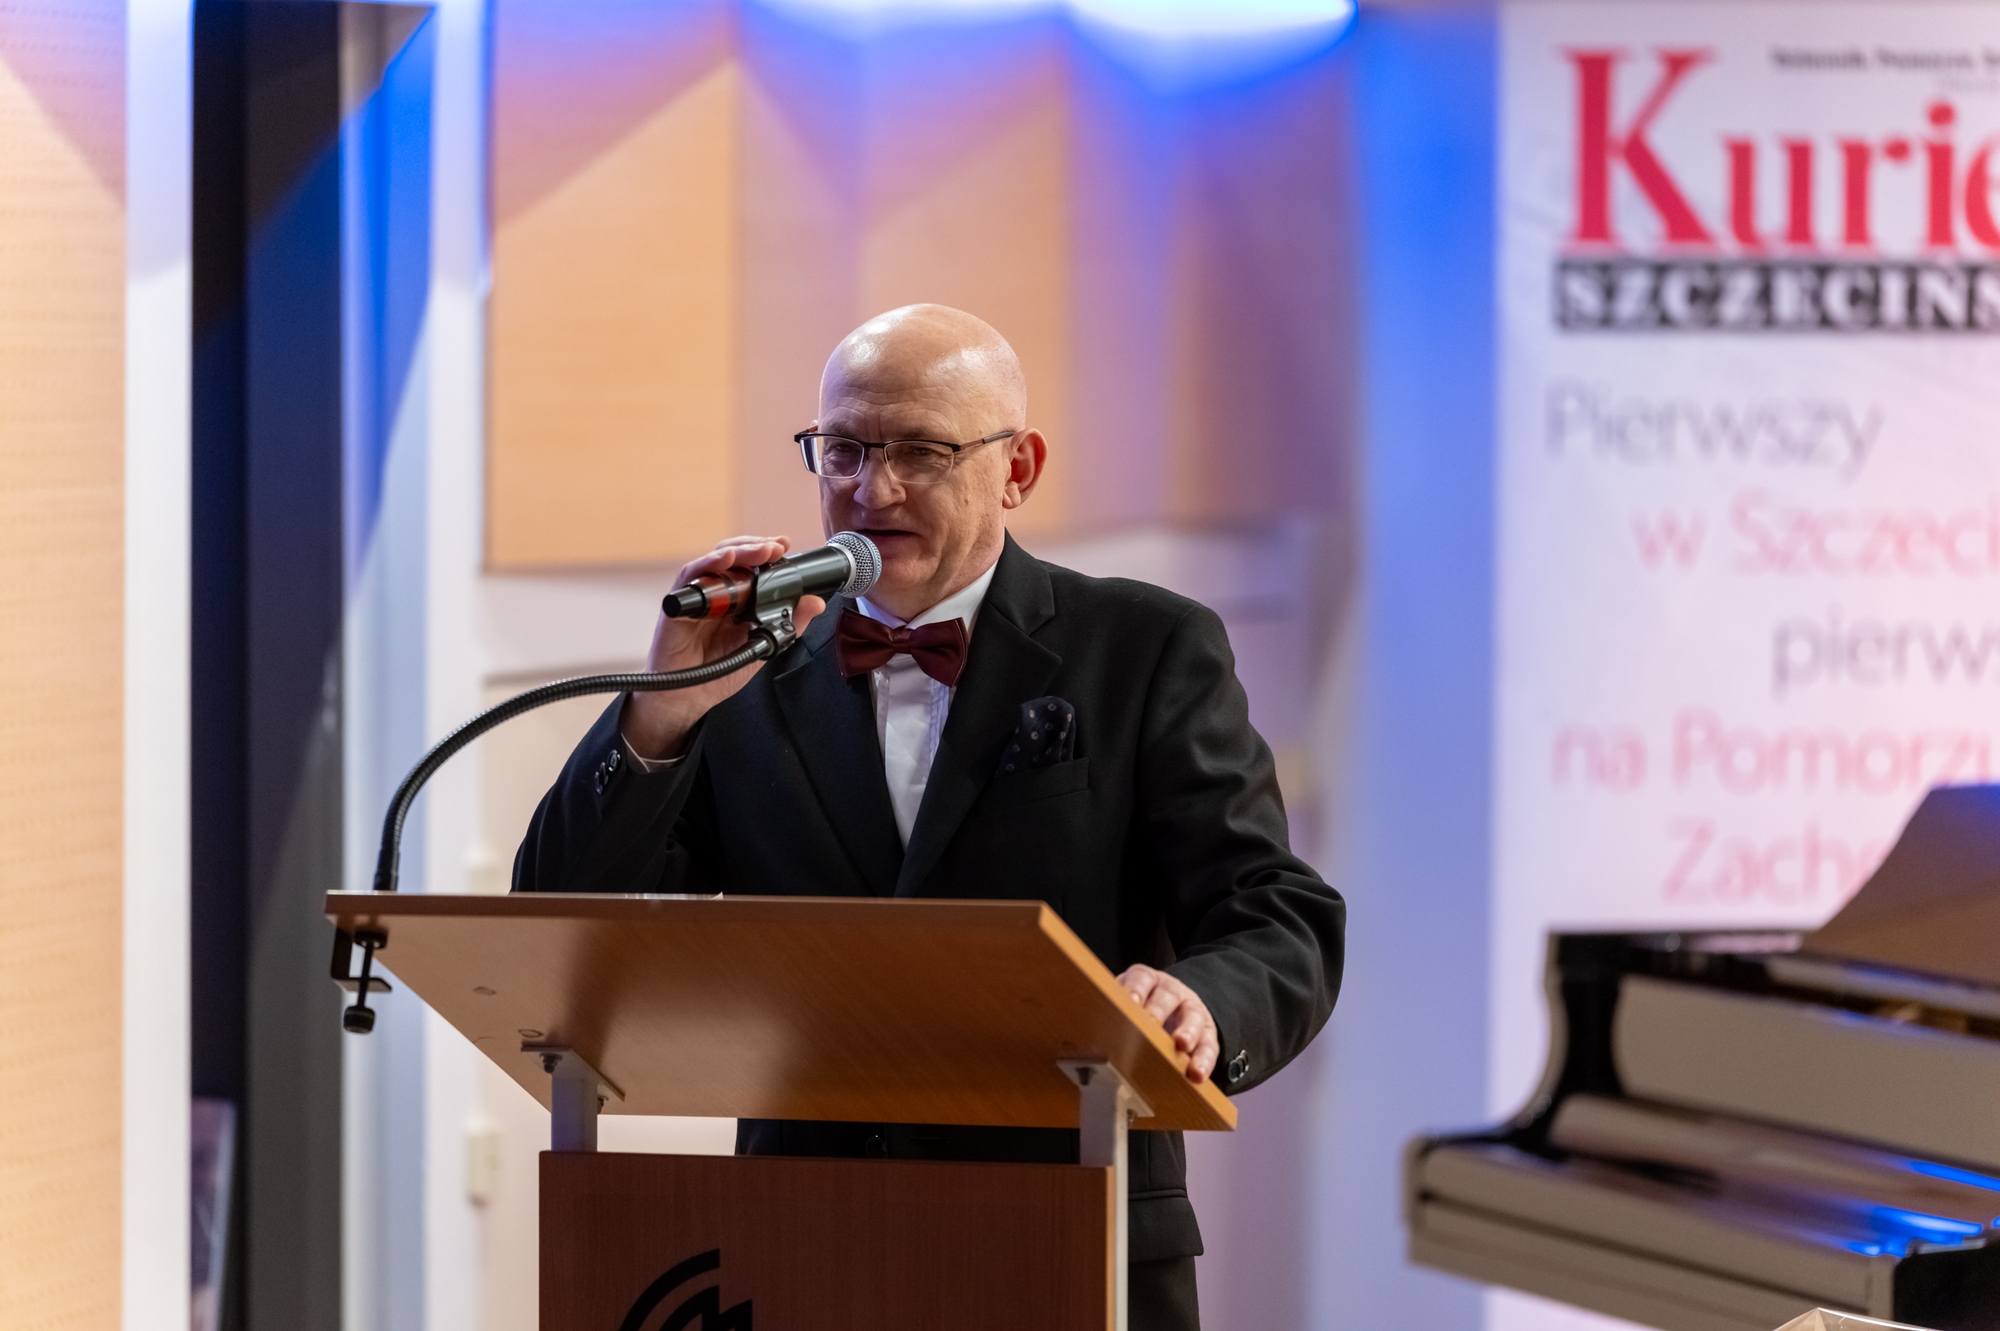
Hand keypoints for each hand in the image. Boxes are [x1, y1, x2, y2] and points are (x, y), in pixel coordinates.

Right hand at [621, 535, 826, 759]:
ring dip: (738, 551)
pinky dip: (707, 565)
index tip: (785, 545)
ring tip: (760, 551)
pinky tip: (725, 560)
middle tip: (777, 547)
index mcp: (736, 599)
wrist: (688, 699)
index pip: (750, 565)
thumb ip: (789, 625)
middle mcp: (715, 593)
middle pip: (733, 556)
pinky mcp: (677, 606)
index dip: (766, 552)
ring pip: (714, 560)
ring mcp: (696, 597)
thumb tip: (815, 603)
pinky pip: (690, 578)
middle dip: (756, 547)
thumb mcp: (763, 646)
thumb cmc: (719, 672)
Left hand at [1117, 964, 1218, 1083]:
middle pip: (1168, 996)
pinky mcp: (1207, 1035)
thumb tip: (1081, 1030)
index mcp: (1148, 982)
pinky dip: (1203, 1060)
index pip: (1142, 978)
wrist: (1178, 1008)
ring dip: (1188, 1032)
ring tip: (1181, 1045)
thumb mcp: (1127, 1002)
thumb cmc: (1143, 1010)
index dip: (1135, 988)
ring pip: (1193, 1018)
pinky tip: (1197, 1073)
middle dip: (1159, 1009)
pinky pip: (1209, 1046)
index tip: (1130, 1001)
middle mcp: (1172, 992)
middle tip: (1150, 1022)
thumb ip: (1111, 1010)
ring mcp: (1192, 1012)